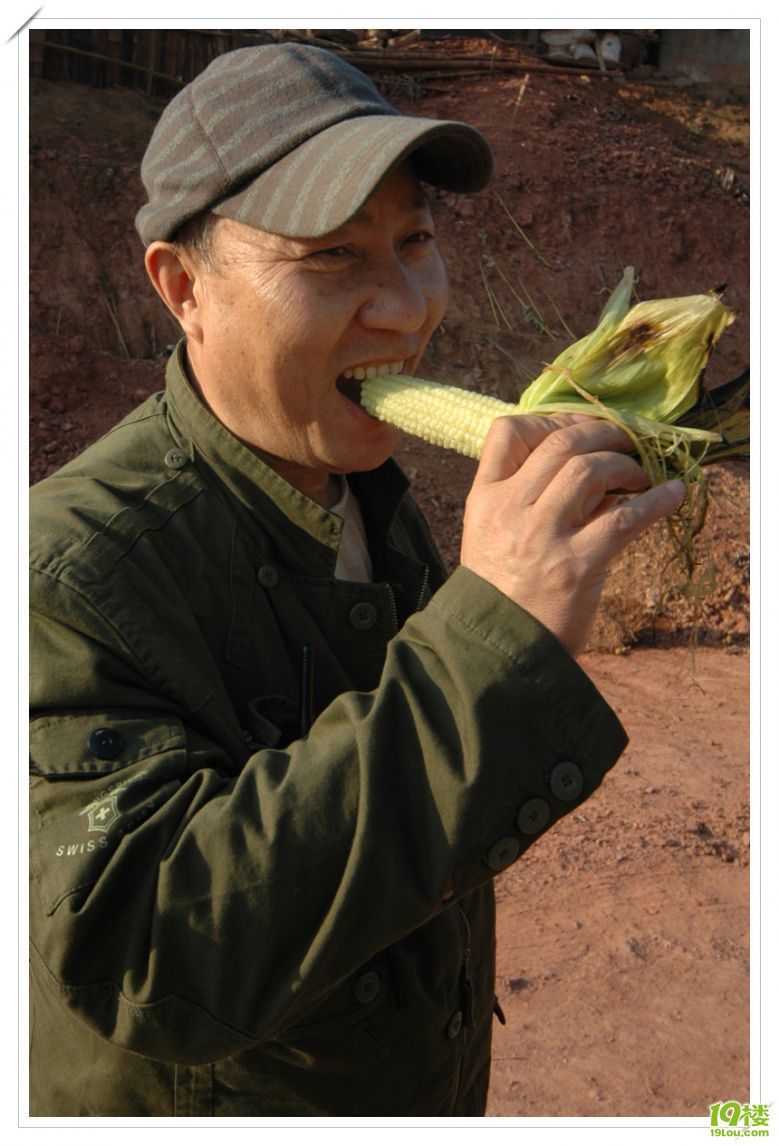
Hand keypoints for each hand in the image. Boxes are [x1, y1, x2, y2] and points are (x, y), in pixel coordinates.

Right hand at [460, 414, 685, 656]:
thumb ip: (526, 500)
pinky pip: (624, 518)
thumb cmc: (502, 593)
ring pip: (590, 469)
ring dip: (626, 465)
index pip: (507, 432)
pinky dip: (656, 500)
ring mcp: (541, 537)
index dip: (550, 419)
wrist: (498, 651)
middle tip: (628, 441)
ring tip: (642, 476)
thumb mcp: (493, 537)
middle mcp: (509, 511)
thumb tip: (589, 464)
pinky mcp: (575, 566)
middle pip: (561, 442)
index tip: (582, 427)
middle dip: (604, 433)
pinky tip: (672, 494)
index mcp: (484, 500)